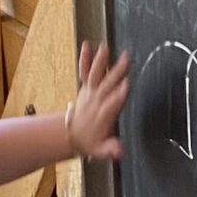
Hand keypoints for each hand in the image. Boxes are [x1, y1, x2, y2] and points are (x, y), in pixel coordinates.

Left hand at [66, 39, 129, 159]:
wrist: (71, 135)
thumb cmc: (90, 141)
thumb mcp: (101, 151)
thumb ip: (110, 150)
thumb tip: (120, 151)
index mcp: (104, 115)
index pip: (113, 103)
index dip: (120, 94)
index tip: (126, 85)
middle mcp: (97, 101)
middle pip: (108, 85)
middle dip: (117, 72)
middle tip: (126, 60)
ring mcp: (90, 92)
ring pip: (96, 74)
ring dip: (101, 61)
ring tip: (105, 47)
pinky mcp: (85, 86)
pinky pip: (84, 71)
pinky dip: (85, 58)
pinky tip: (87, 45)